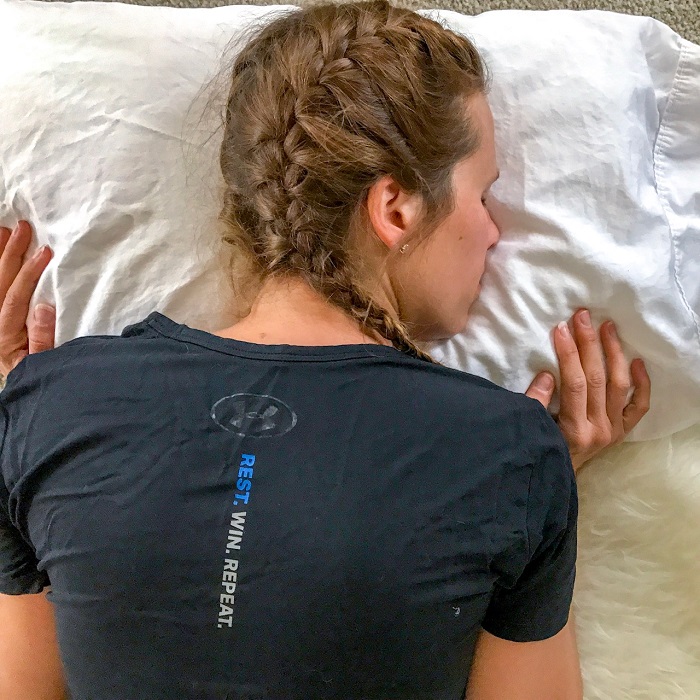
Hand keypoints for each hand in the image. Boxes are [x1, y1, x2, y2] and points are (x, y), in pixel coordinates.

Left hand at [0, 221, 55, 381]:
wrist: (29, 393)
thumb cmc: (44, 378)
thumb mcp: (47, 364)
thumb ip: (43, 338)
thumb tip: (44, 306)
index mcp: (4, 336)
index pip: (14, 298)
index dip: (29, 273)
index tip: (45, 252)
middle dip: (10, 254)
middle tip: (23, 229)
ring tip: (5, 231)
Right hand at [525, 309, 650, 474]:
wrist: (554, 480)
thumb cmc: (538, 452)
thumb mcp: (529, 430)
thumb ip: (535, 404)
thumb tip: (547, 374)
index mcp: (575, 430)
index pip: (574, 383)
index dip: (568, 353)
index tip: (560, 328)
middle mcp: (599, 429)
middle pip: (597, 378)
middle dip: (588, 344)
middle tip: (583, 317)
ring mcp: (613, 430)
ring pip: (618, 385)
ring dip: (613, 353)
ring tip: (607, 328)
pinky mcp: (621, 432)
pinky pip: (638, 407)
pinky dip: (641, 384)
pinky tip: (637, 361)